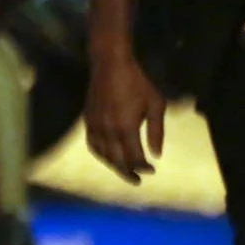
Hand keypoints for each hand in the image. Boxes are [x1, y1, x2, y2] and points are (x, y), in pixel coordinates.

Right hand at [85, 54, 166, 184]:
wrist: (110, 64)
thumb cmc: (137, 82)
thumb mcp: (155, 104)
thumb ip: (156, 131)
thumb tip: (157, 155)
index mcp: (126, 128)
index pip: (135, 158)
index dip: (144, 167)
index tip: (152, 170)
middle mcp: (109, 131)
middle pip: (118, 162)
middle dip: (129, 173)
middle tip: (138, 180)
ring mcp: (96, 126)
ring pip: (103, 156)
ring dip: (115, 167)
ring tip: (125, 171)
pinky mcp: (88, 120)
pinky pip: (93, 145)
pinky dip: (101, 155)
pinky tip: (109, 157)